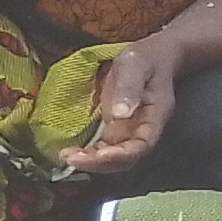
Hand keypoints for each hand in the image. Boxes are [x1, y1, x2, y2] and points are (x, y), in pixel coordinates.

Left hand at [62, 43, 179, 177]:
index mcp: (154, 117)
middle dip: (100, 164)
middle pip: (125, 159)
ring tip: (67, 156)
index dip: (121, 155)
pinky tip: (70, 151)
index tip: (99, 155)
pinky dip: (87, 154)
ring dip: (91, 162)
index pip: (141, 146)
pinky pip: (102, 148)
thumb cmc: (145, 58)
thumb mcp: (135, 65)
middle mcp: (142, 130)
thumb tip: (120, 114)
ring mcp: (128, 132)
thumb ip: (130, 88)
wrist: (149, 56)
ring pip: (112, 158)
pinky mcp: (115, 130)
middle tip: (72, 158)